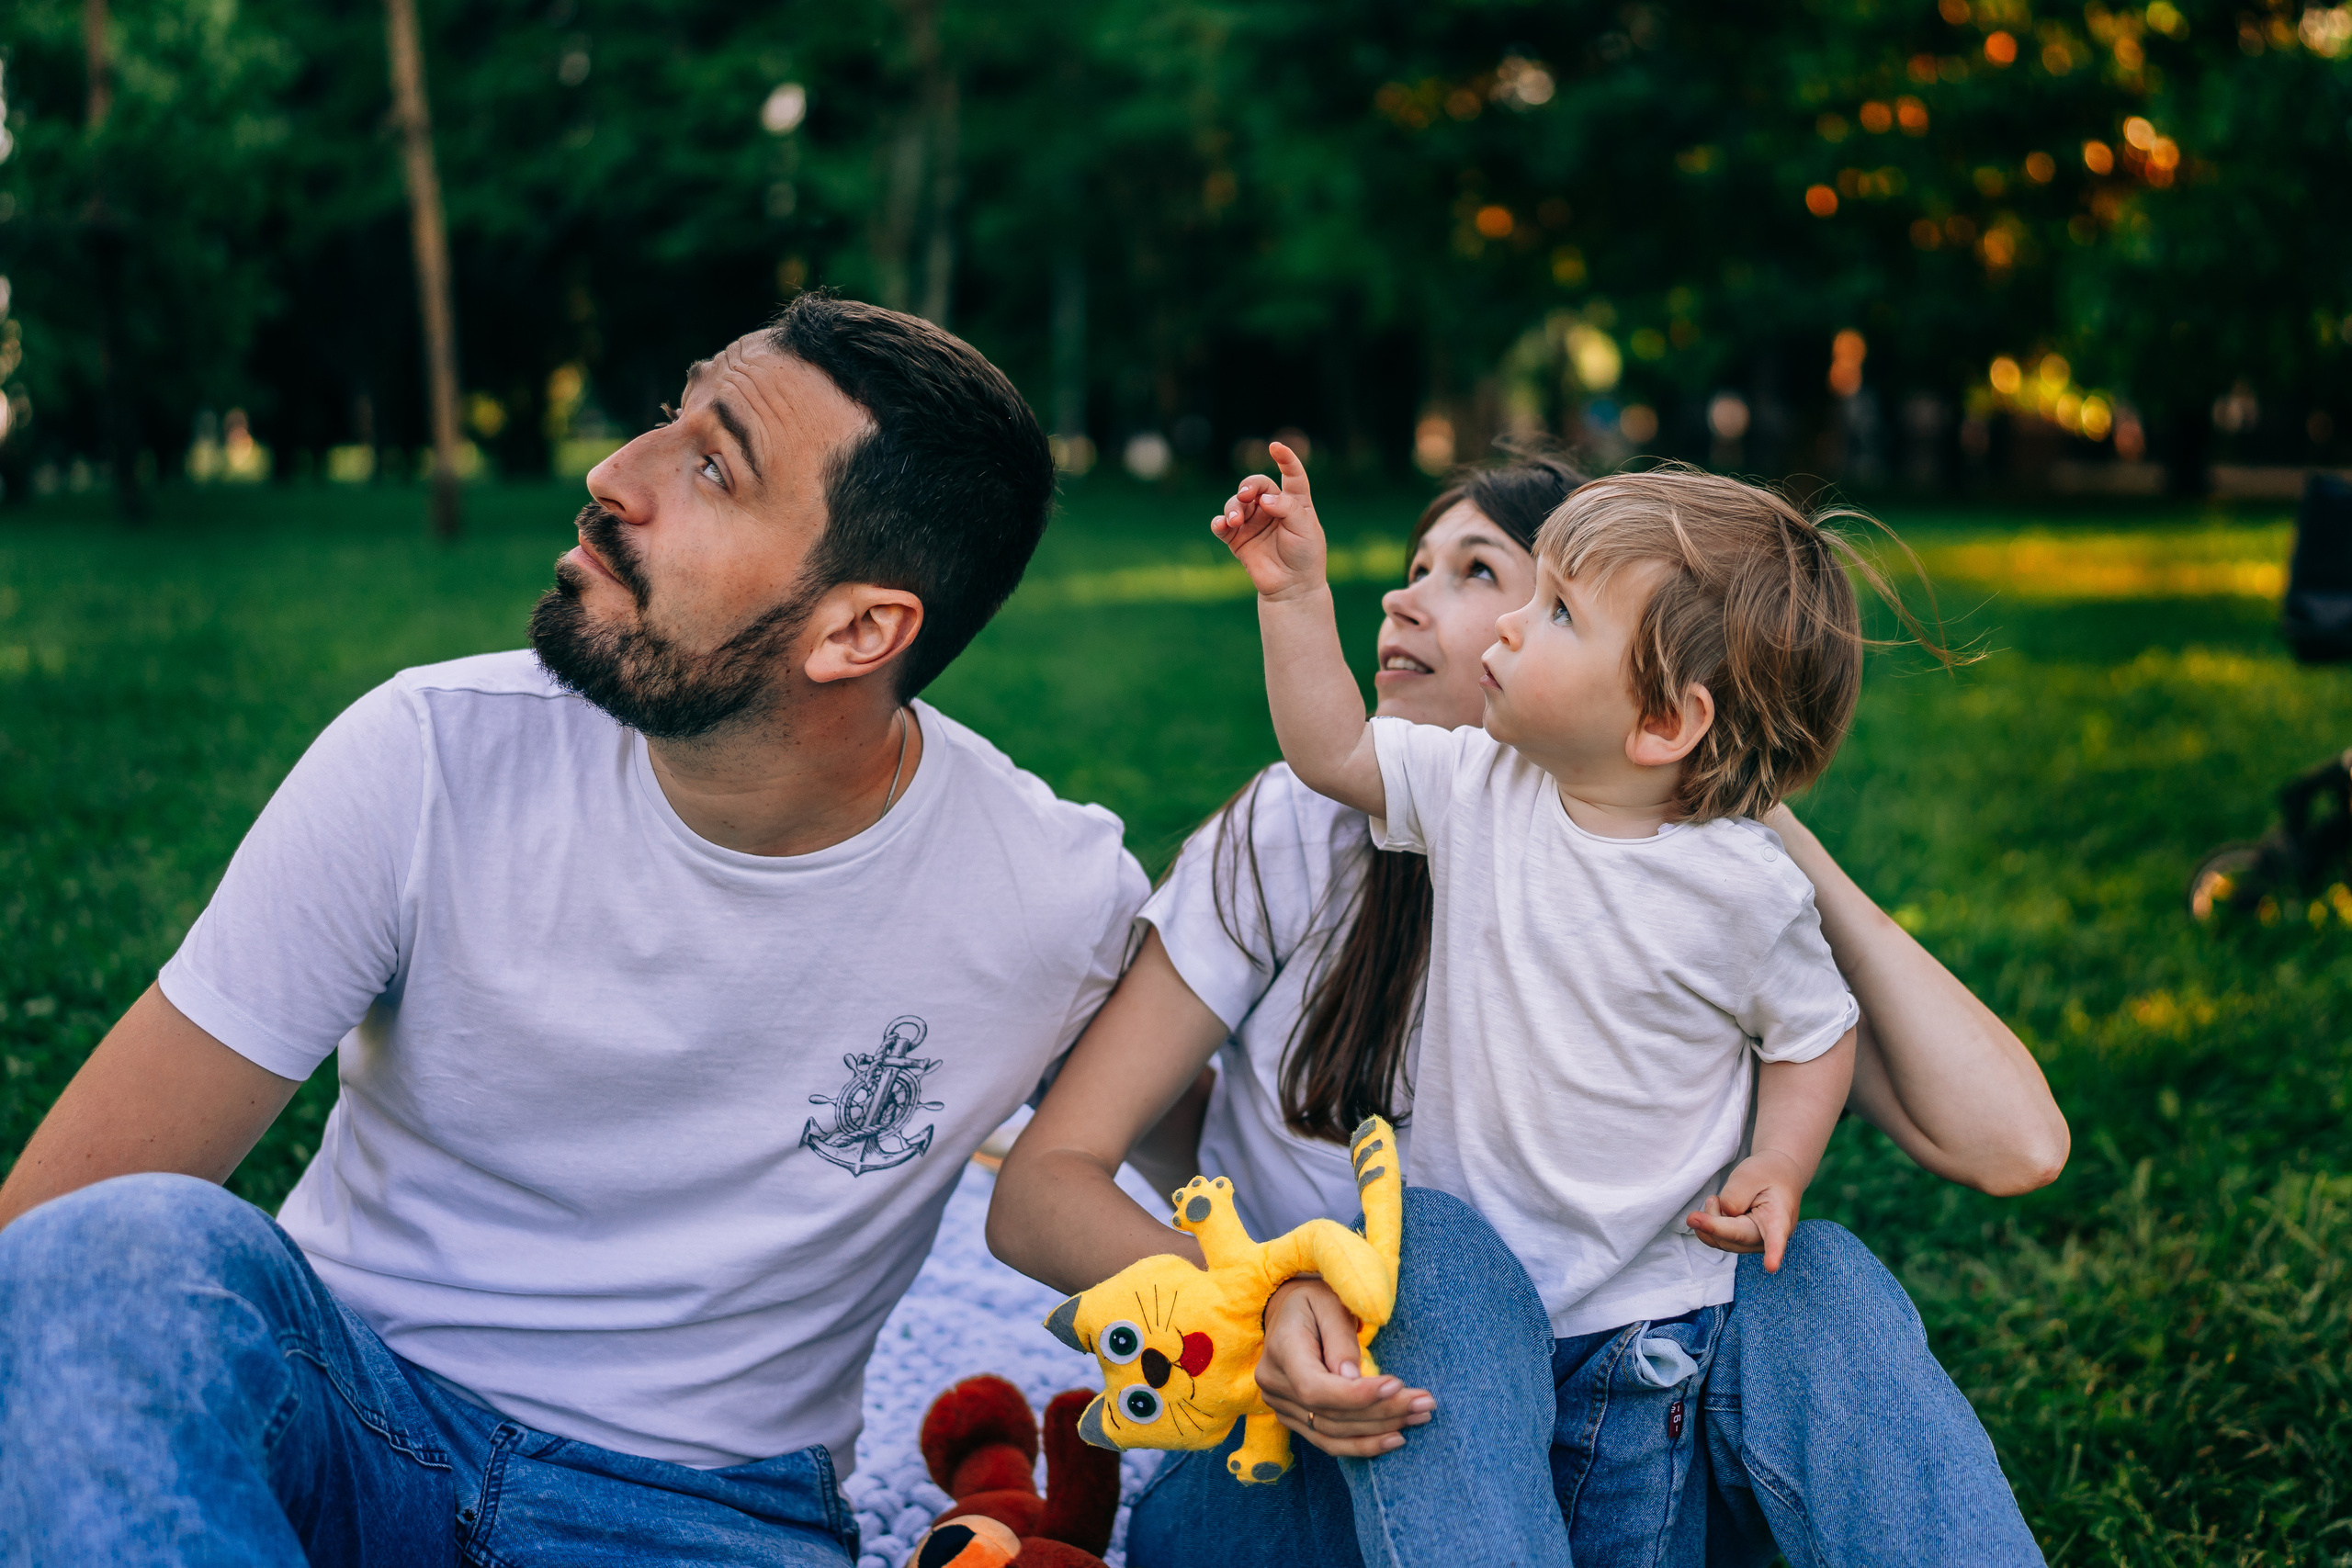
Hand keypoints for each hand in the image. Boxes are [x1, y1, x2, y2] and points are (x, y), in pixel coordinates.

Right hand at [1210, 442, 1326, 600]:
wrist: (1292, 587)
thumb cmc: (1305, 555)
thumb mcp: (1306, 529)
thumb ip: (1287, 508)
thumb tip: (1263, 499)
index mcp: (1294, 502)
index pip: (1291, 475)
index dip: (1285, 459)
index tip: (1275, 447)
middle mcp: (1271, 507)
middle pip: (1256, 485)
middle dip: (1248, 486)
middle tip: (1245, 495)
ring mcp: (1253, 522)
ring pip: (1236, 503)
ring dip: (1232, 507)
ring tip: (1234, 520)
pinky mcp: (1238, 539)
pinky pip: (1222, 526)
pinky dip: (1219, 523)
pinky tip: (1222, 525)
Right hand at [1253, 1276, 1433, 1456]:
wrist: (1287, 1314)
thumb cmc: (1313, 1301)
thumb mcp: (1329, 1303)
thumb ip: (1339, 1338)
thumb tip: (1352, 1379)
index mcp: (1281, 1350)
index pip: (1314, 1387)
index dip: (1355, 1395)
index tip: (1397, 1386)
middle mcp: (1275, 1384)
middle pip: (1331, 1414)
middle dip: (1383, 1411)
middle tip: (1425, 1403)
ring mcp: (1281, 1406)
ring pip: (1333, 1433)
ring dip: (1380, 1430)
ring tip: (1419, 1417)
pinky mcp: (1295, 1419)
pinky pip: (1328, 1442)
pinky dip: (1362, 1445)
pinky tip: (1394, 1439)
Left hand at [1687, 1150, 1805, 1271]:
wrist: (1777, 1177)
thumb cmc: (1766, 1175)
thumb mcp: (1749, 1175)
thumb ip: (1735, 1196)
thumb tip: (1724, 1218)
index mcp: (1779, 1218)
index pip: (1775, 1238)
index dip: (1773, 1253)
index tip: (1771, 1266)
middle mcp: (1769, 1238)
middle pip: (1734, 1239)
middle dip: (1713, 1223)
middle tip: (1712, 1198)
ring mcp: (1755, 1245)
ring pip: (1722, 1242)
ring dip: (1711, 1220)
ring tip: (1717, 1200)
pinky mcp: (1742, 1245)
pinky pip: (1718, 1241)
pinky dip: (1710, 1224)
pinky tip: (1717, 1209)